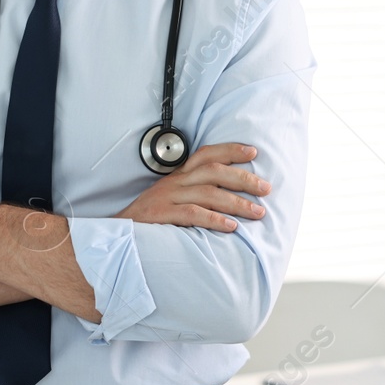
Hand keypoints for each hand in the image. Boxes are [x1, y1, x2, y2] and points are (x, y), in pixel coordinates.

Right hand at [113, 143, 270, 231]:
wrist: (118, 233)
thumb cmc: (150, 219)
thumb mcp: (172, 198)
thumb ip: (196, 194)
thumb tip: (230, 197)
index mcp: (178, 175)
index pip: (206, 154)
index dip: (230, 150)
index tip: (253, 153)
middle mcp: (174, 182)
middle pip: (213, 171)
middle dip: (243, 178)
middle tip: (266, 189)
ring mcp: (167, 197)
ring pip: (208, 193)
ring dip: (237, 202)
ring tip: (257, 212)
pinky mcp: (161, 215)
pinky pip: (192, 214)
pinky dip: (214, 219)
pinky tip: (231, 226)